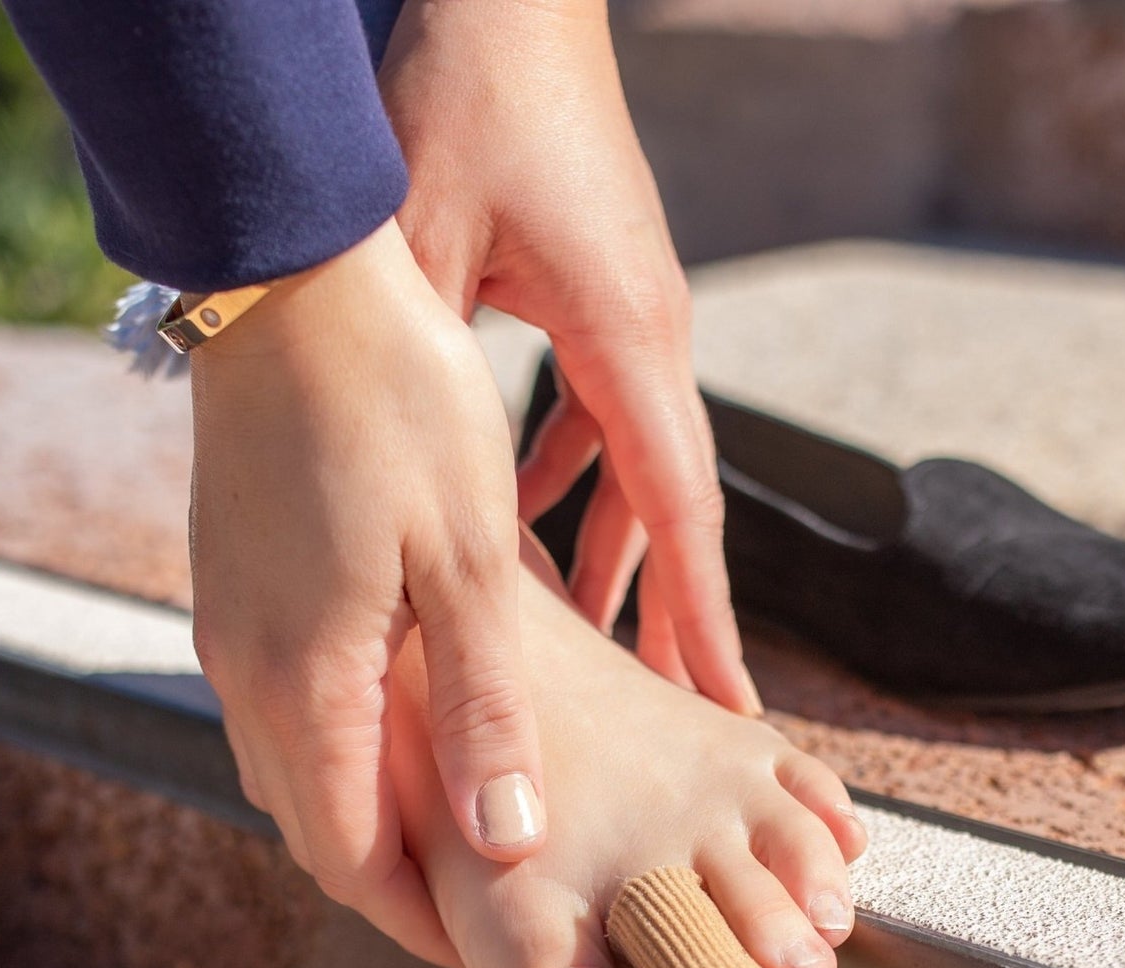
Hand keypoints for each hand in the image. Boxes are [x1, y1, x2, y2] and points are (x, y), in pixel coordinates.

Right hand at [189, 220, 544, 967]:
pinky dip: (336, 755)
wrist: (283, 279)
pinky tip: (398, 732)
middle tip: (483, 907)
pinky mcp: (230, 596)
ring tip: (452, 831)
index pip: (355, 861)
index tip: (494, 950)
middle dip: (395, 887)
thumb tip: (509, 839)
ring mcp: (228, 637)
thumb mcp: (471, 558)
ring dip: (364, 821)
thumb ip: (486, 709)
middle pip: (315, 835)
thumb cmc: (394, 402)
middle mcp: (247, 680)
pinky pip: (277, 717)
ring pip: (290, 779)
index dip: (424, 922)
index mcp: (306, 687)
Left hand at [379, 0, 762, 713]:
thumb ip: (419, 373)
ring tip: (591, 662)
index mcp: (625, 338)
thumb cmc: (466, 93)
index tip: (725, 703)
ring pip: (623, 472)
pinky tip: (515, 536)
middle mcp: (643, 339)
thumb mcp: (422, 245)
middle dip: (668, 615)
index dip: (698, 614)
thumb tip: (399, 493)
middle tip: (674, 717)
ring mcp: (623, 321)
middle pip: (667, 509)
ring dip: (606, 562)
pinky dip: (560, 490)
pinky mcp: (589, 305)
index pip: (676, 508)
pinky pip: (585, 424)